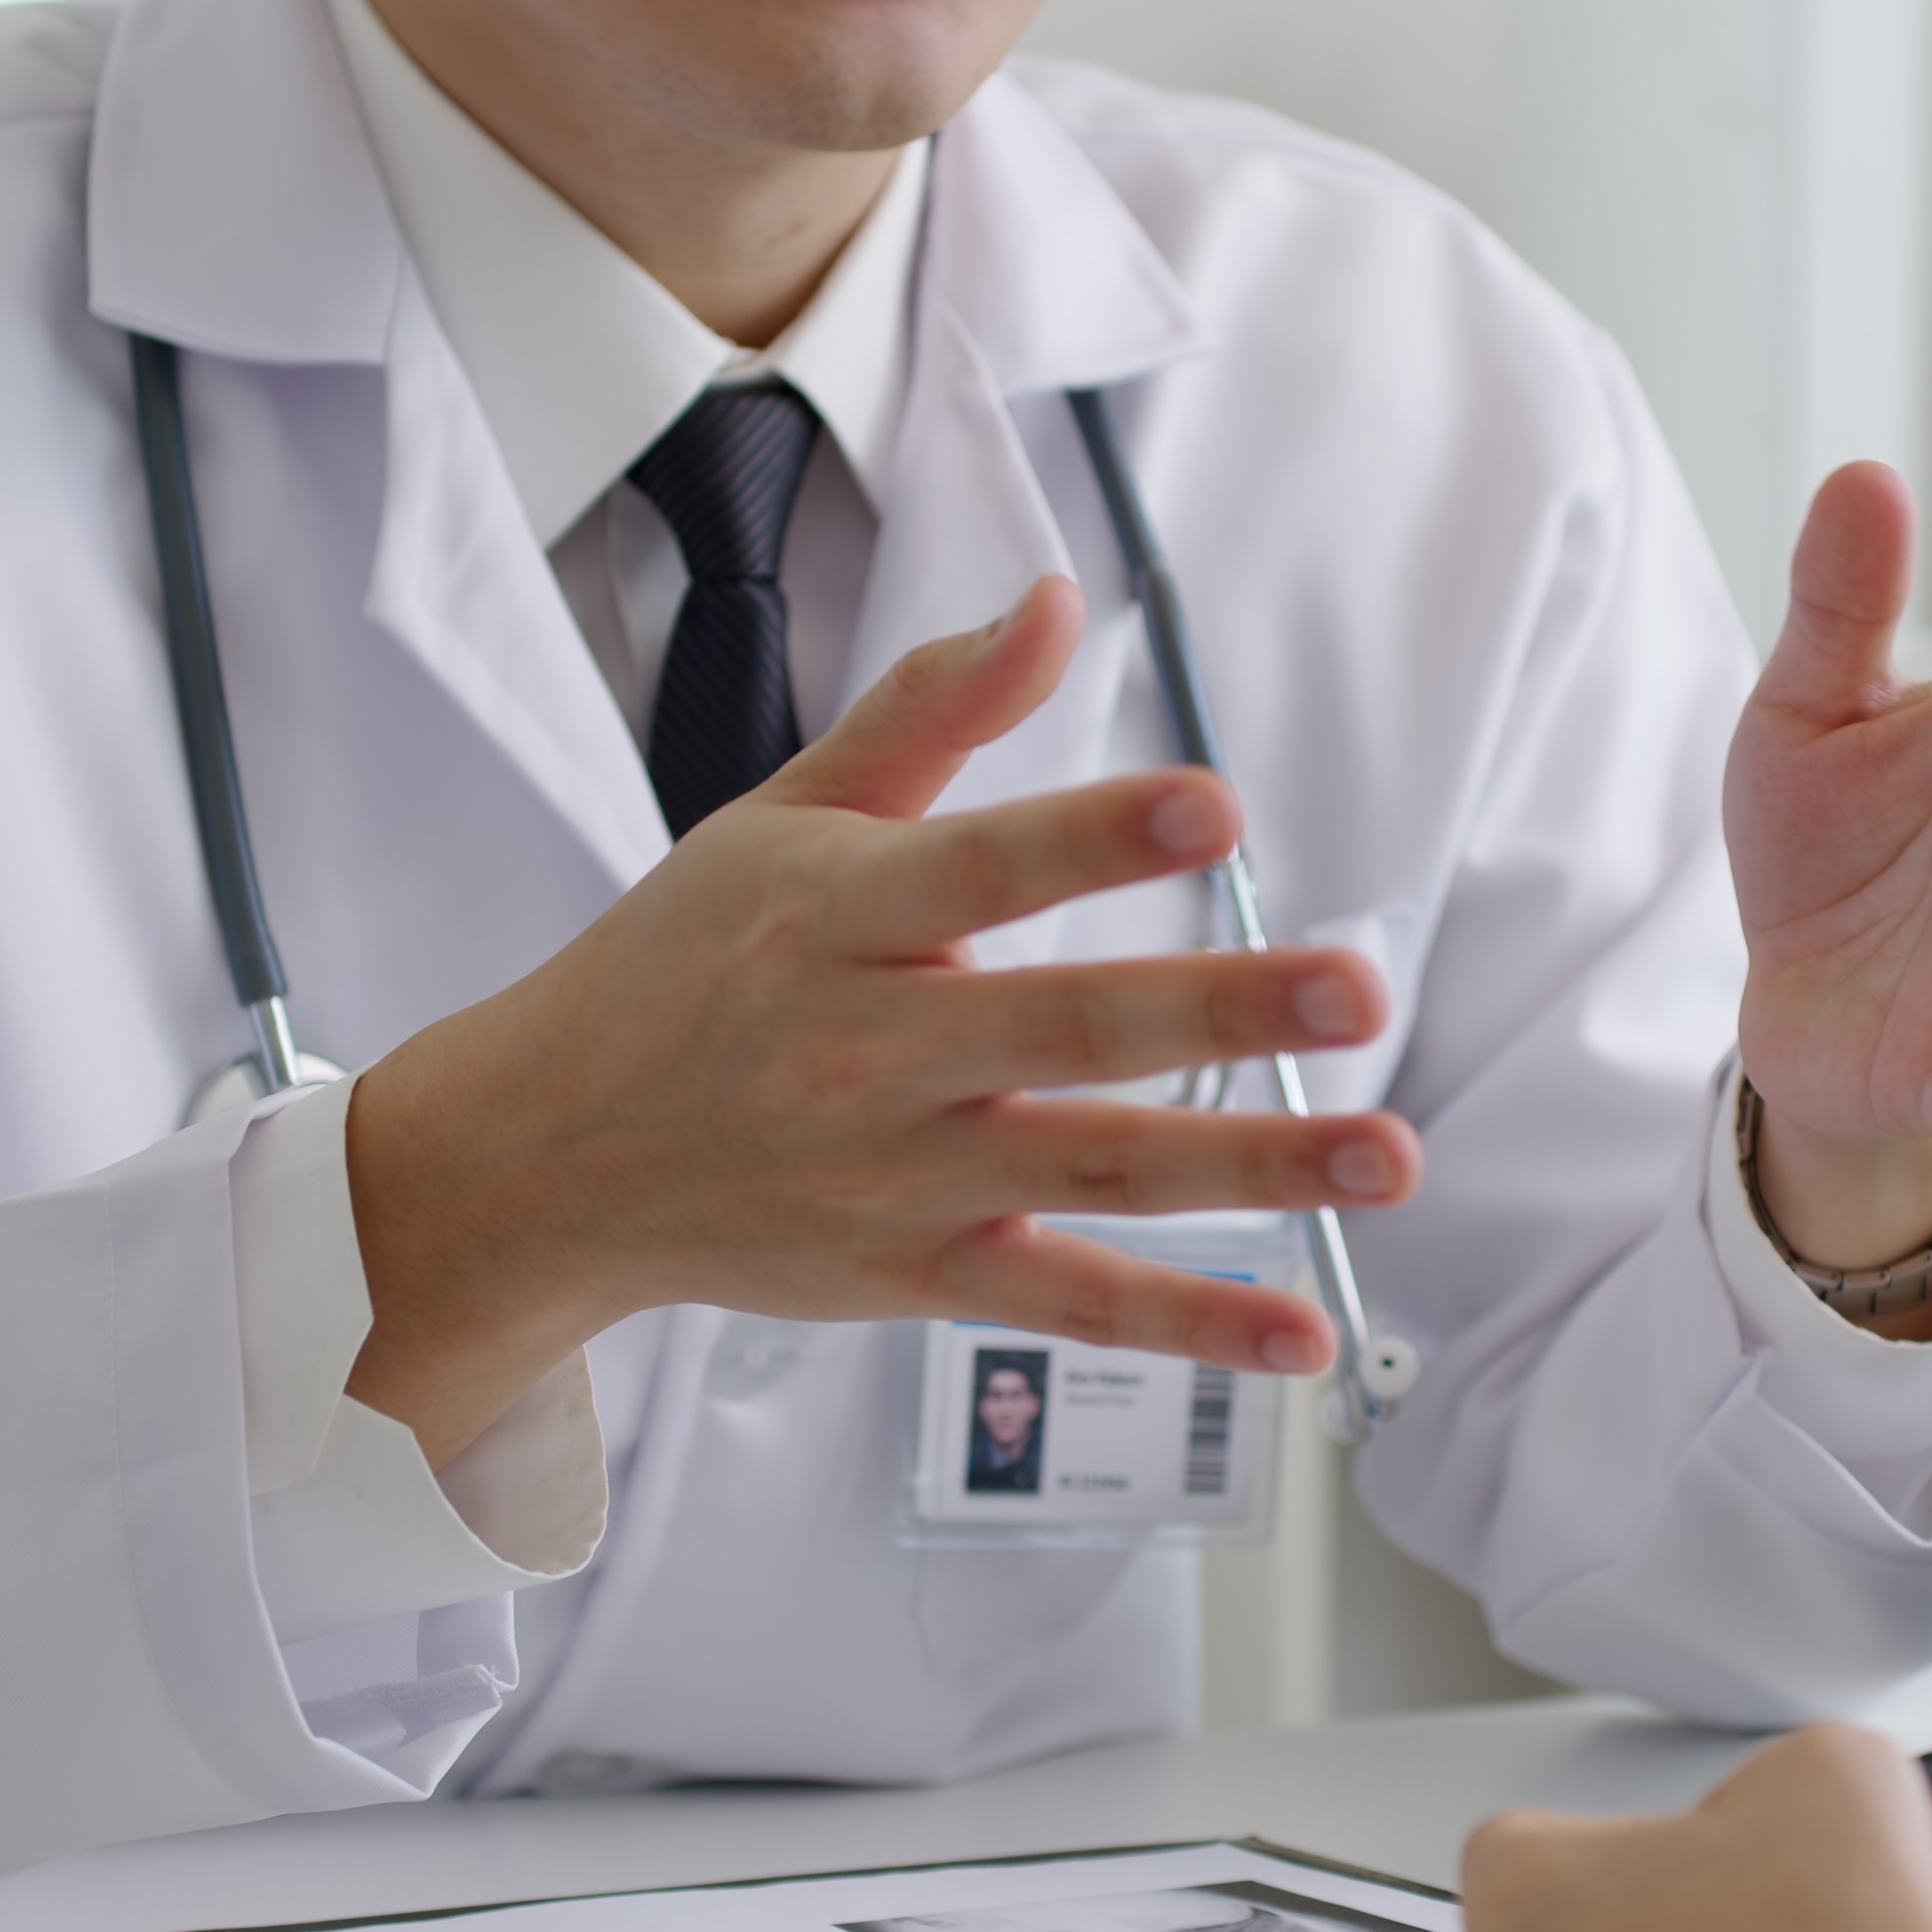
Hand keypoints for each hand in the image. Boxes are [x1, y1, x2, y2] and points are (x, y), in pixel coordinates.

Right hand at [339, 578, 1418, 1460]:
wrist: (544, 1160)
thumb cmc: (680, 968)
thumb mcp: (784, 816)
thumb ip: (931, 710)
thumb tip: (1054, 604)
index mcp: (838, 917)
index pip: (983, 868)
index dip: (1098, 838)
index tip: (1213, 805)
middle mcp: (871, 1051)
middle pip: (1067, 1028)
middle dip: (1222, 1010)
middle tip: (1357, 987)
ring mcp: (900, 1175)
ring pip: (1098, 1167)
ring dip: (1254, 1168)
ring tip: (1387, 1154)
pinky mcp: (920, 1273)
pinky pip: (1072, 1303)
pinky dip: (1189, 1325)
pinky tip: (1302, 1327)